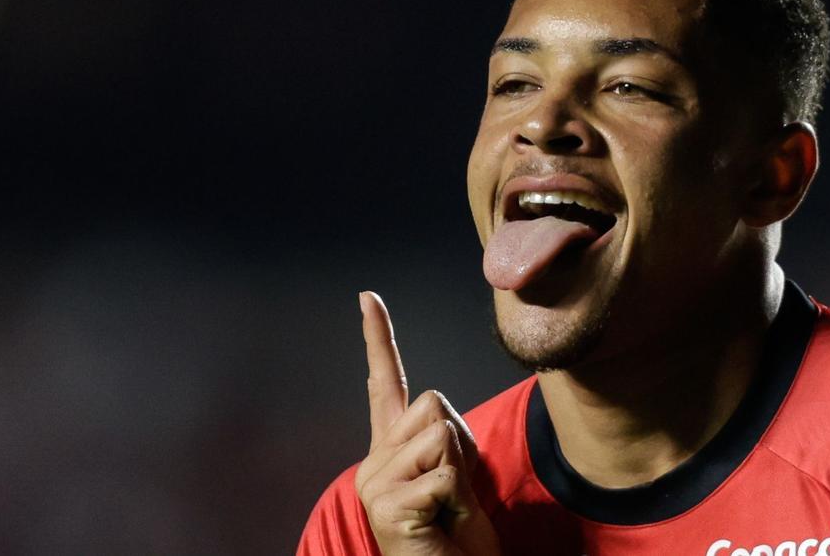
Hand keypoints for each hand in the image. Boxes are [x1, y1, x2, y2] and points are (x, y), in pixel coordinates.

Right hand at [352, 292, 500, 555]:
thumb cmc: (455, 533)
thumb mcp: (457, 475)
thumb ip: (443, 440)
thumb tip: (438, 424)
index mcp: (392, 448)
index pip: (385, 383)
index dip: (378, 337)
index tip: (367, 297)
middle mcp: (375, 460)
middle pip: (434, 404)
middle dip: (459, 441)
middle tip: (454, 490)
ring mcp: (376, 484)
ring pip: (441, 435)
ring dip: (461, 472)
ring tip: (448, 508)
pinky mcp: (388, 506)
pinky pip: (445, 473)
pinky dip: (459, 498)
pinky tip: (443, 521)